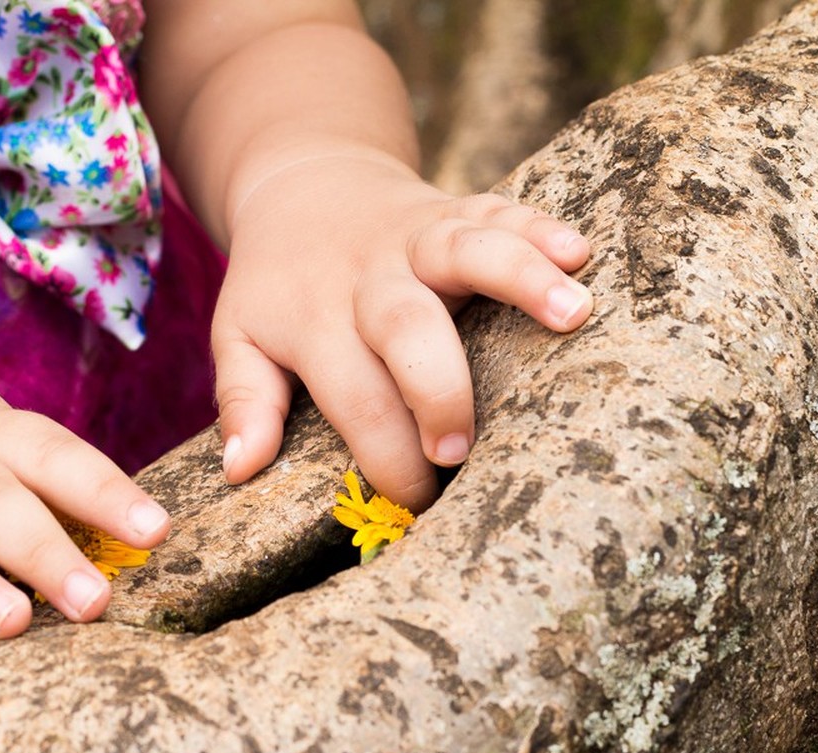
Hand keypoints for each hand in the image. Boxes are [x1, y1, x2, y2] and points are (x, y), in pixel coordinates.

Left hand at [212, 154, 591, 510]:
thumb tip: (238, 470)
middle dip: (436, 390)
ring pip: (465, 251)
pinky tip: (579, 250)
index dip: (386, 458)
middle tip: (460, 448)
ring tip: (573, 314)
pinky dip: (537, 225)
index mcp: (314, 320)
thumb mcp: (238, 335)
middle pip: (405, 328)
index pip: (353, 400)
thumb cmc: (276, 282)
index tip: (415, 504)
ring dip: (520, 278)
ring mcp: (413, 236)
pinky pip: (498, 210)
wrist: (302, 183)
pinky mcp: (452, 207)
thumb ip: (243, 400)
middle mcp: (367, 277)